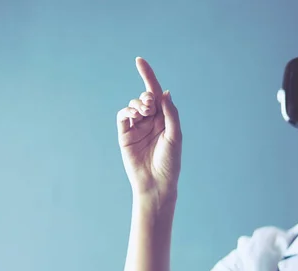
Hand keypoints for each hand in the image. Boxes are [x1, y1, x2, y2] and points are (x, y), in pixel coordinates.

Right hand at [117, 57, 181, 205]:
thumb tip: (164, 92)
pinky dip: (126, 111)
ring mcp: (137, 128)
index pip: (156, 93)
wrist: (156, 183)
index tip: (139, 60)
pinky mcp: (125, 135)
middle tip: (149, 106)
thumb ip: (170, 113)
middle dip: (146, 96)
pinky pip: (122, 116)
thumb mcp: (175, 136)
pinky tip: (132, 115)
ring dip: (137, 104)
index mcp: (164, 119)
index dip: (147, 76)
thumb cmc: (169, 162)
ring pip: (132, 105)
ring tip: (143, 113)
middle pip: (145, 97)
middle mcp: (150, 121)